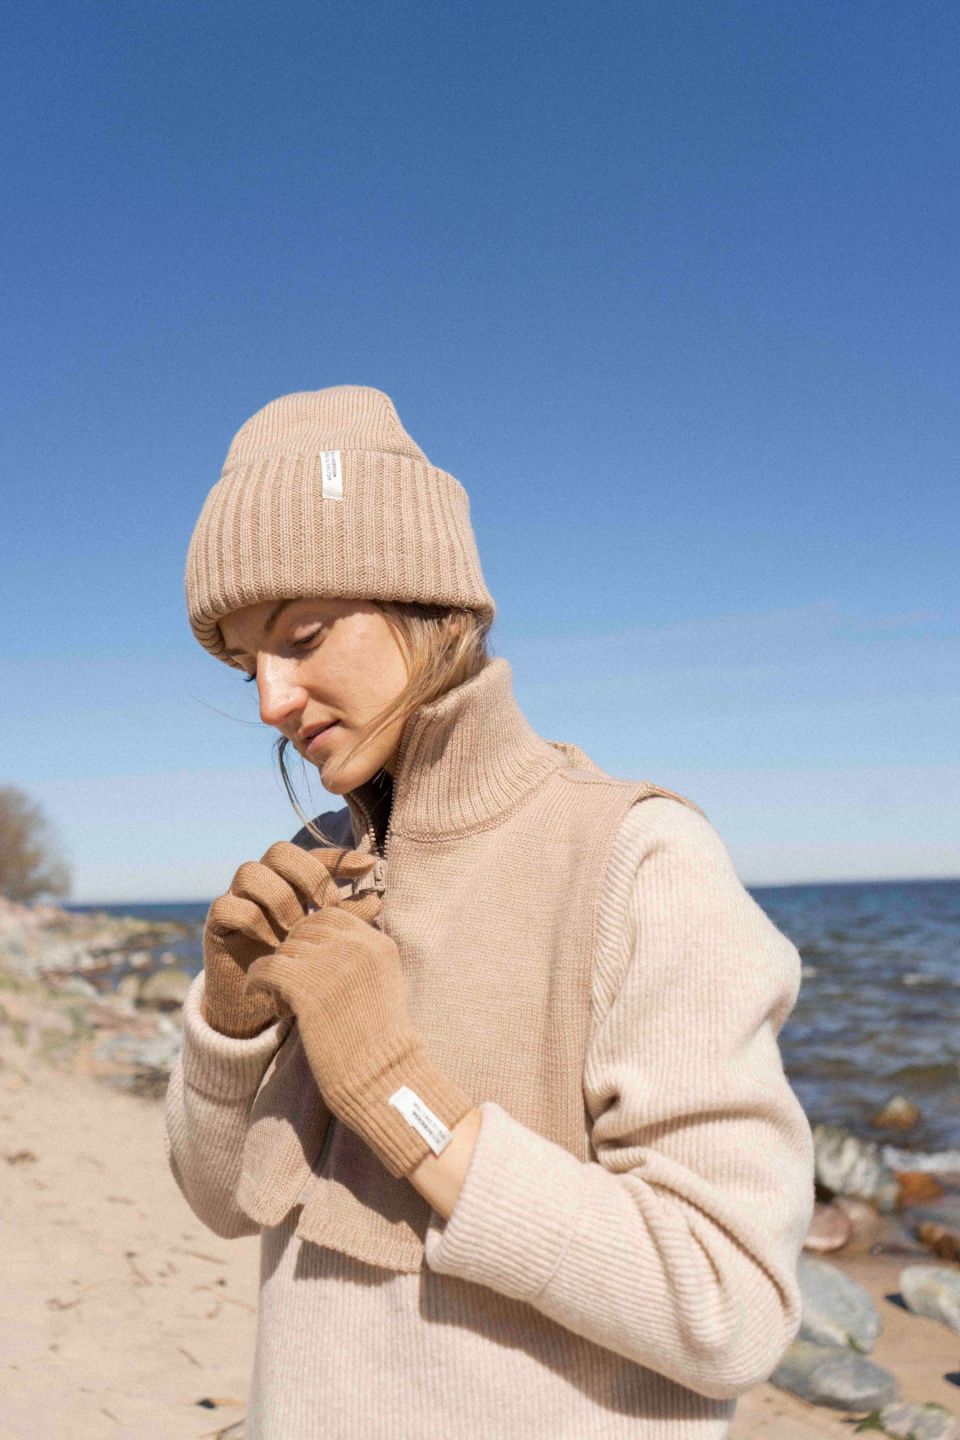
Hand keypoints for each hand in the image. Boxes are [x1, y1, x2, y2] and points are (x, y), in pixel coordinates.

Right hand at [201, 841, 378, 1037]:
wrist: (256, 1006)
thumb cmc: (295, 967)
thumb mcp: (325, 943)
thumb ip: (346, 921)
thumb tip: (376, 899)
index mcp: (291, 883)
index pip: (313, 856)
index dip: (339, 857)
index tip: (368, 866)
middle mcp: (263, 883)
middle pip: (279, 851)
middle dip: (307, 875)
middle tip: (327, 907)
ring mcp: (237, 898)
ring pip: (251, 872)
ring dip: (280, 899)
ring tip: (296, 930)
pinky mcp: (216, 922)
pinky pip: (228, 905)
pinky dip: (253, 921)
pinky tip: (273, 945)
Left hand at [243, 905, 474, 1177]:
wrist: (382, 1079)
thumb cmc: (381, 1043)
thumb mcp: (381, 986)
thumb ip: (356, 960)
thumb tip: (312, 945)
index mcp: (378, 943)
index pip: (332, 916)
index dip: (312, 935)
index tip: (306, 960)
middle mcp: (355, 945)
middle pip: (305, 929)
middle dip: (294, 951)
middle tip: (292, 982)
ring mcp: (330, 963)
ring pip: (284, 949)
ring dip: (279, 971)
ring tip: (284, 1001)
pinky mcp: (304, 985)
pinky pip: (265, 967)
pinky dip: (255, 980)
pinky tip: (255, 993)